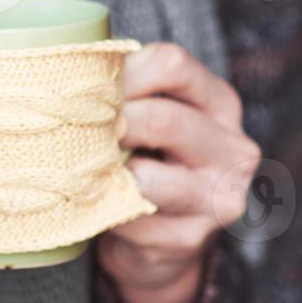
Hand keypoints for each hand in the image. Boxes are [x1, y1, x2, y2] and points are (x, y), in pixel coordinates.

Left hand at [97, 42, 260, 302]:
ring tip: (87, 168)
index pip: (171, 64)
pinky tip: (101, 206)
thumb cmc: (146, 159)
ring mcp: (217, 197)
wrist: (159, 238)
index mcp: (220, 104)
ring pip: (146, 177)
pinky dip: (106, 210)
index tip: (89, 88)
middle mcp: (233, 148)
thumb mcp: (148, 115)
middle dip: (109, 123)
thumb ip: (126, 90)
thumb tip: (68, 74)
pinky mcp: (191, 238)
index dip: (121, 72)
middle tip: (77, 131)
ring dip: (105, 172)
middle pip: (161, 118)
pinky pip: (132, 216)